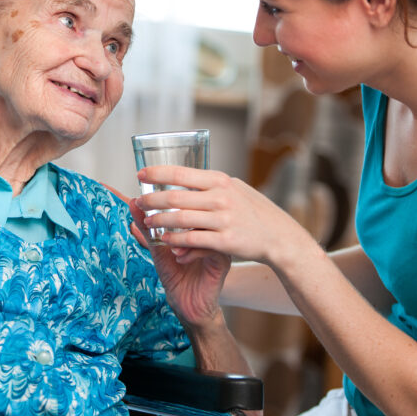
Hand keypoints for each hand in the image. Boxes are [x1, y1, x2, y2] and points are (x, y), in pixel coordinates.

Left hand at [128, 196, 227, 327]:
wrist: (190, 304)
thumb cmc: (176, 273)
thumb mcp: (158, 248)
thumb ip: (148, 227)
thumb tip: (132, 203)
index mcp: (198, 219)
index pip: (186, 194)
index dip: (166, 183)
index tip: (144, 181)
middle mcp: (210, 226)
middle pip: (194, 204)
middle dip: (167, 208)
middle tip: (149, 216)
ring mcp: (218, 241)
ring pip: (202, 224)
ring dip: (179, 231)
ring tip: (166, 242)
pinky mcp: (222, 259)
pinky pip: (208, 245)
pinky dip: (190, 249)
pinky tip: (179, 257)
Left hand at [134, 165, 322, 270]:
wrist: (278, 236)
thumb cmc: (253, 211)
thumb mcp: (235, 189)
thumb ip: (212, 185)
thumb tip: (186, 179)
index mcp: (220, 181)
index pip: (181, 173)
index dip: (156, 174)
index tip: (140, 175)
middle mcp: (221, 197)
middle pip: (175, 197)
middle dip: (151, 200)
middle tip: (138, 202)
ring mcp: (223, 219)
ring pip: (179, 219)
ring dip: (158, 220)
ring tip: (147, 221)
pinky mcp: (224, 241)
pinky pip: (191, 240)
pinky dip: (174, 240)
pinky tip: (165, 239)